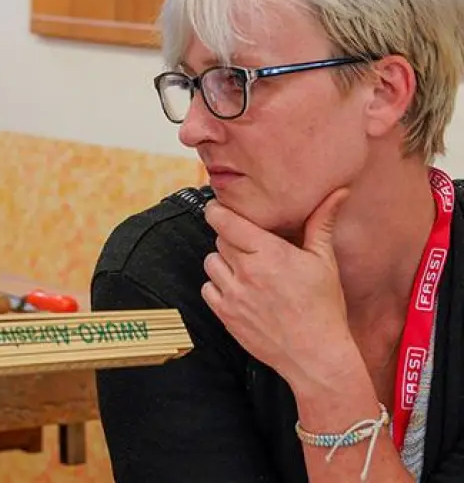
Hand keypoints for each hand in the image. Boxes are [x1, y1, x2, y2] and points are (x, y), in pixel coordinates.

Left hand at [201, 189, 357, 384]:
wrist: (316, 356)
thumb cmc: (324, 307)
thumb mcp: (324, 261)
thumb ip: (321, 222)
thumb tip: (339, 191)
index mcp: (269, 253)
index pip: (224, 220)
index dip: (218, 211)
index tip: (221, 209)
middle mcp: (246, 271)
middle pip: (220, 239)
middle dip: (232, 239)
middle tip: (253, 249)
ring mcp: (233, 294)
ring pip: (211, 262)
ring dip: (224, 263)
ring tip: (249, 272)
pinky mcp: (224, 314)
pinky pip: (207, 288)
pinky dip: (218, 287)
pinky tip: (241, 292)